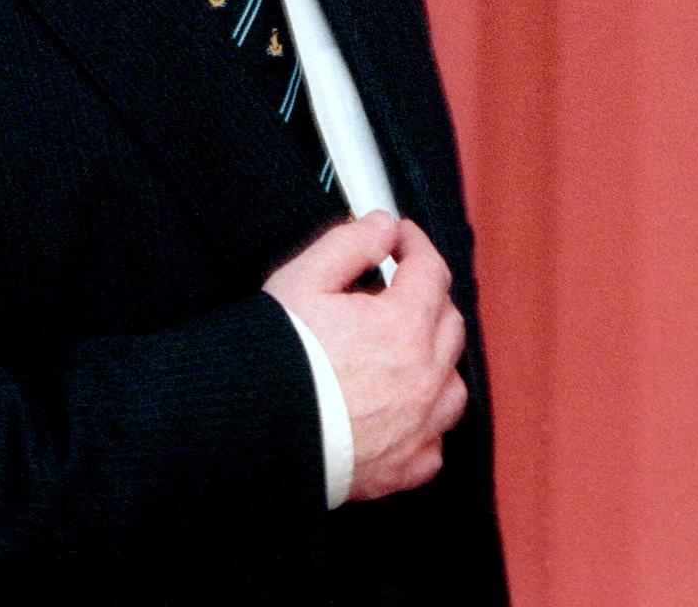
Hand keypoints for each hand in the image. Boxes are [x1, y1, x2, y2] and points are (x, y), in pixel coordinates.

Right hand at [263, 211, 467, 500]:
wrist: (244, 434)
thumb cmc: (273, 361)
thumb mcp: (303, 279)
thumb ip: (351, 243)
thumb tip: (383, 226)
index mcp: (403, 326)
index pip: (431, 270)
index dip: (415, 245)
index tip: (400, 239)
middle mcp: (421, 376)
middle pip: (449, 323)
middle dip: (428, 297)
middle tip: (398, 289)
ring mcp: (415, 427)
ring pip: (453, 385)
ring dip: (437, 361)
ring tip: (407, 351)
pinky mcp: (399, 470)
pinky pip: (434, 446)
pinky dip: (427, 427)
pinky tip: (405, 415)